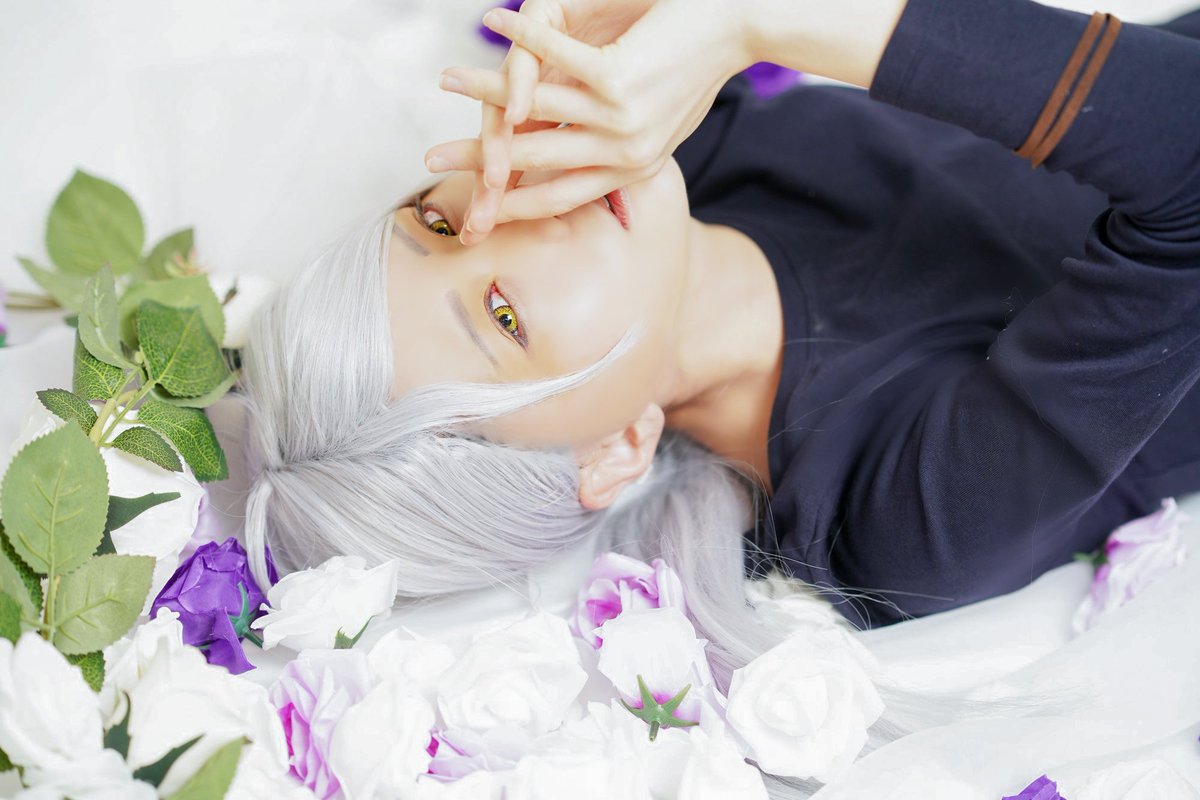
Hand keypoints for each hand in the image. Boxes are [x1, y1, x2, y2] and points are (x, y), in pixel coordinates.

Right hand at [426, 0, 752, 235]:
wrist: (740, 27)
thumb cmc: (699, 71)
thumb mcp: (662, 121)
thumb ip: (619, 147)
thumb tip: (573, 161)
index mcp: (632, 167)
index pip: (560, 195)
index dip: (512, 204)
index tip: (476, 209)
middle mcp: (625, 152)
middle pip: (535, 162)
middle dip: (477, 162)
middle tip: (431, 162)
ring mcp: (621, 117)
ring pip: (534, 111)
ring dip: (482, 89)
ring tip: (444, 79)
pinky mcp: (618, 76)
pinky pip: (554, 58)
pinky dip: (520, 36)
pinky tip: (491, 20)